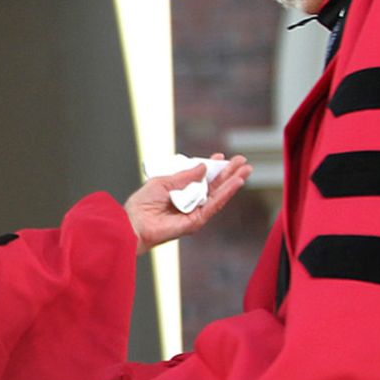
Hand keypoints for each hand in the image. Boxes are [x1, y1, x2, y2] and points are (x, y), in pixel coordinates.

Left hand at [124, 155, 251, 253]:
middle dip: (229, 173)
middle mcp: (190, 203)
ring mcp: (194, 213)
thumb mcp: (163, 182)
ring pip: (218, 196)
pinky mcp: (196, 222)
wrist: (133, 223)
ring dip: (232, 182)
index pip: (201, 179)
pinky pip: (213, 206)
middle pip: (214, 186)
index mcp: (181, 192)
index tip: (220, 156)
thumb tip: (203, 166)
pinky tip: (235, 183)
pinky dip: (225, 195)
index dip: (212, 167)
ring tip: (246, 169)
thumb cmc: (142, 204)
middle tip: (243, 161)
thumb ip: (184, 176)